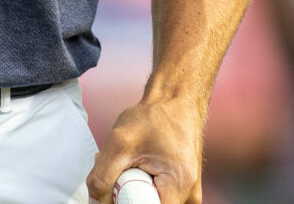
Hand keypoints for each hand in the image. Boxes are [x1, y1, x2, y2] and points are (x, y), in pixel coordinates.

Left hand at [86, 96, 204, 202]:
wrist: (177, 99)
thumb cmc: (155, 115)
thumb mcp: (120, 143)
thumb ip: (102, 177)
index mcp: (180, 186)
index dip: (124, 203)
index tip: (114, 187)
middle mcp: (190, 196)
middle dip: (126, 195)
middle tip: (118, 168)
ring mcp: (189, 194)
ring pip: (151, 202)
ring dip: (133, 189)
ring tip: (128, 162)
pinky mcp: (184, 189)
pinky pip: (158, 196)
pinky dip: (143, 185)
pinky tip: (137, 165)